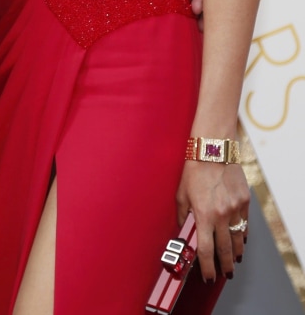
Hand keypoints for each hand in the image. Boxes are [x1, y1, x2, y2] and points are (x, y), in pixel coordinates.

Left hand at [176, 161, 248, 280]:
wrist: (213, 150)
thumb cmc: (194, 170)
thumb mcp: (181, 194)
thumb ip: (183, 215)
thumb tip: (182, 229)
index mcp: (203, 215)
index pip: (206, 250)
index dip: (206, 267)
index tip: (207, 276)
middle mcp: (221, 215)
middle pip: (225, 249)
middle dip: (225, 265)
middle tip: (225, 274)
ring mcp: (235, 209)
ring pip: (238, 239)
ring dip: (236, 252)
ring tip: (234, 260)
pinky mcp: (244, 201)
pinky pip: (245, 223)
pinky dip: (243, 234)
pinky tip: (241, 240)